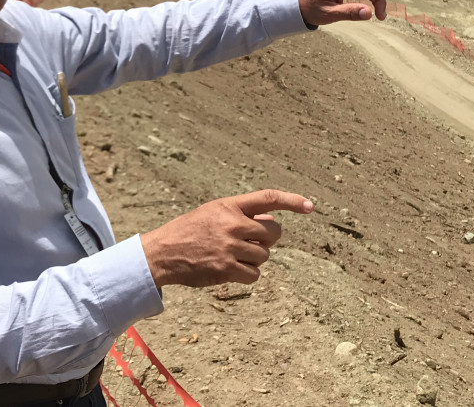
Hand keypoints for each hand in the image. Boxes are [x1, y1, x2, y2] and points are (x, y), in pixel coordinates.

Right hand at [140, 189, 313, 287]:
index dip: (292, 201)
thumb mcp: (214, 212)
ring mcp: (231, 247)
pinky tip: (230, 269)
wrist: (162, 253)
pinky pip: (254, 275)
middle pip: (273, 233)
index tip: (310, 207)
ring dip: (254, 258)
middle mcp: (233, 224)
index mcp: (230, 206)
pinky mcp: (227, 269)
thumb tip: (273, 221)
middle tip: (250, 242)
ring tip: (232, 256)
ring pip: (264, 256)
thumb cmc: (189, 231)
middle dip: (267, 239)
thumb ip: (242, 214)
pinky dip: (247, 274)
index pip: (268, 198)